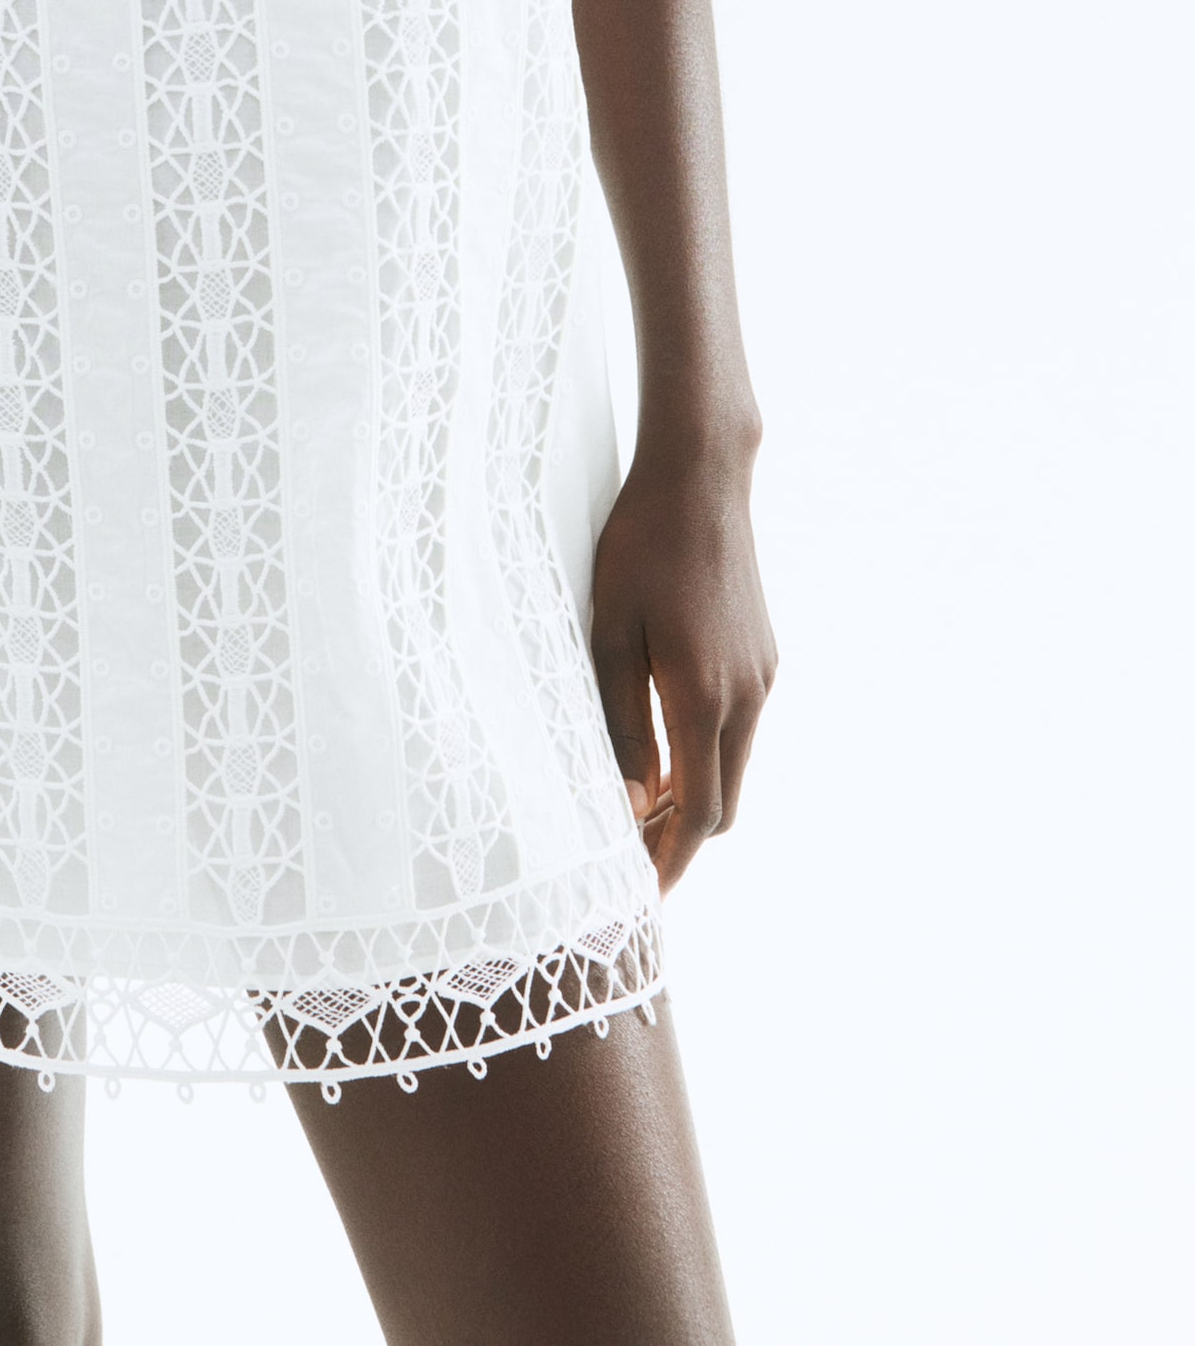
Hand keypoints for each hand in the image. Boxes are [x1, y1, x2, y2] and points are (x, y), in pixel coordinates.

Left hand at [589, 440, 775, 894]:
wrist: (702, 475)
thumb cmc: (639, 546)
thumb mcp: (610, 631)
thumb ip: (620, 720)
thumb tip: (629, 802)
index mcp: (705, 696)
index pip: (698, 814)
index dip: (670, 863)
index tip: (639, 899)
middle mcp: (747, 695)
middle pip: (723, 803)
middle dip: (681, 843)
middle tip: (631, 868)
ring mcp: (763, 675)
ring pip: (734, 767)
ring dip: (695, 800)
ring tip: (641, 818)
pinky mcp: (765, 655)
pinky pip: (739, 729)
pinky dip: (707, 758)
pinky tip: (666, 752)